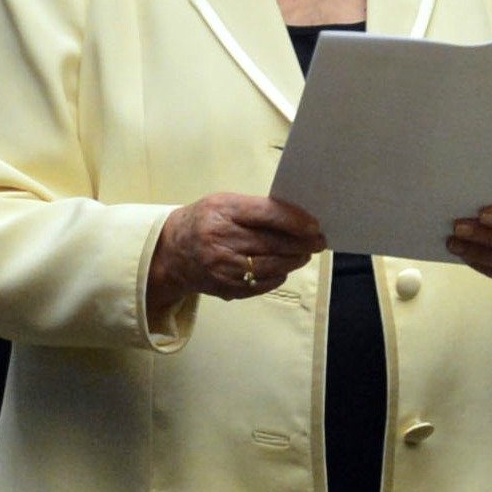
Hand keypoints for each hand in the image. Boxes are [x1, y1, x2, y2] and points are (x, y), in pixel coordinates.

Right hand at [147, 193, 326, 315]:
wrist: (172, 252)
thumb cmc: (205, 220)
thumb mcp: (224, 203)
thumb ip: (255, 209)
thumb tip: (296, 218)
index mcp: (222, 212)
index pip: (266, 215)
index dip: (294, 220)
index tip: (314, 225)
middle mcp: (221, 240)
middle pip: (272, 243)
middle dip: (301, 243)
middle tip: (319, 241)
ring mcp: (222, 267)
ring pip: (270, 266)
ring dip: (293, 261)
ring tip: (304, 254)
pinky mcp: (225, 288)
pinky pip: (260, 284)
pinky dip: (277, 276)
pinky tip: (284, 268)